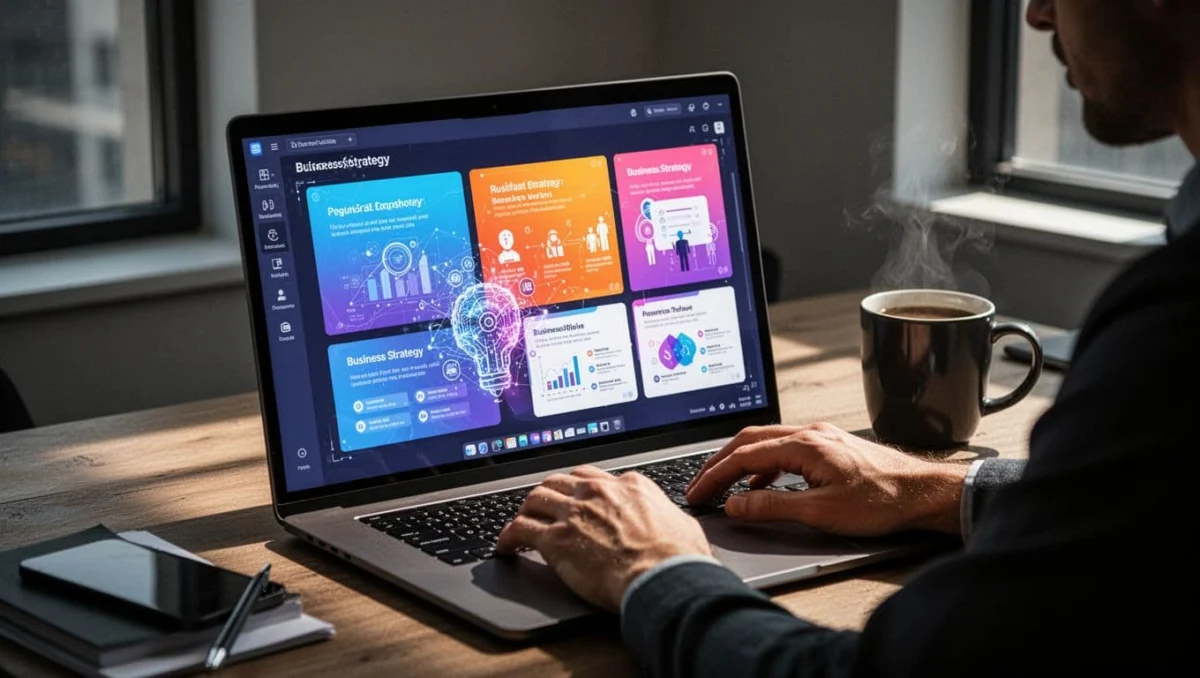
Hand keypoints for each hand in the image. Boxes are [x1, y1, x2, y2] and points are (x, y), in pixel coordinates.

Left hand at [496, 465, 710, 611]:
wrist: (664, 577)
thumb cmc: (678, 558)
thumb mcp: (681, 523)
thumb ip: (666, 516)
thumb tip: (674, 525)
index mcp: (629, 486)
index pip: (593, 476)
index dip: (580, 488)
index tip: (575, 497)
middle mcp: (598, 492)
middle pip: (560, 481)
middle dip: (549, 492)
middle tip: (543, 507)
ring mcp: (575, 513)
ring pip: (536, 498)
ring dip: (526, 509)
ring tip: (521, 522)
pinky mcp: (556, 539)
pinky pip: (520, 528)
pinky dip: (508, 535)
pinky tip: (505, 545)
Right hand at [686, 423, 968, 536]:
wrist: (923, 493)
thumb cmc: (882, 501)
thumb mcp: (821, 511)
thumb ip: (773, 507)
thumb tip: (736, 504)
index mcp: (804, 445)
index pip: (744, 456)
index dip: (714, 475)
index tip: (697, 492)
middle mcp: (810, 433)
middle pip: (748, 441)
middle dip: (718, 463)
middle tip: (699, 485)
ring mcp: (820, 437)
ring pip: (766, 441)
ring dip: (740, 461)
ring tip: (722, 484)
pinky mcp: (829, 446)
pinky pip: (784, 448)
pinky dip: (763, 464)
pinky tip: (762, 484)